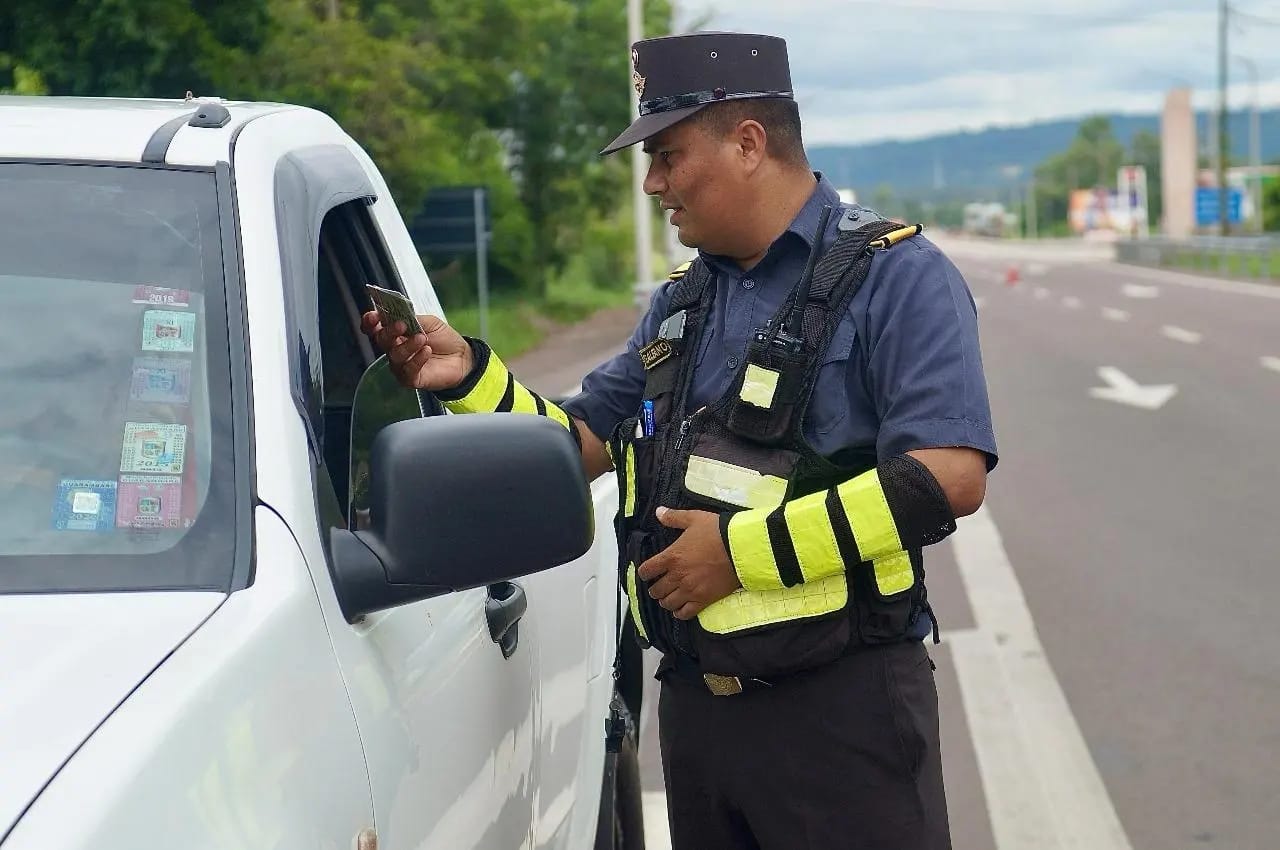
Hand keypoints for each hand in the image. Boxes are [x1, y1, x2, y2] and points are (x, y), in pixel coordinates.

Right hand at [360, 311, 474, 391]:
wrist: (463, 358)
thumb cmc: (445, 340)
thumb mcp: (430, 322)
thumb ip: (412, 318)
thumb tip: (397, 315)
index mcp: (396, 333)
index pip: (375, 328)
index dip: (370, 322)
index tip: (374, 316)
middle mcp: (395, 349)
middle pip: (381, 340)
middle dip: (389, 331)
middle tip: (402, 325)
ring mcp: (401, 365)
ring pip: (394, 356)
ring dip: (407, 345)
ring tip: (423, 338)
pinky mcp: (410, 379)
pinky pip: (407, 371)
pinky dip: (416, 360)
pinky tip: (427, 352)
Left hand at [637, 507, 741, 620]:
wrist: (741, 548)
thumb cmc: (717, 532)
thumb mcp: (694, 519)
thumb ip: (674, 517)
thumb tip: (658, 511)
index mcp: (671, 557)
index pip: (646, 571)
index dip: (644, 572)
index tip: (648, 572)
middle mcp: (677, 576)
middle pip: (655, 590)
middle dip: (655, 588)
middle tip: (660, 585)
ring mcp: (690, 590)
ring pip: (668, 604)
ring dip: (666, 601)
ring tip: (669, 597)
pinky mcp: (703, 600)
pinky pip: (684, 613)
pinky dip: (679, 612)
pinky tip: (680, 608)